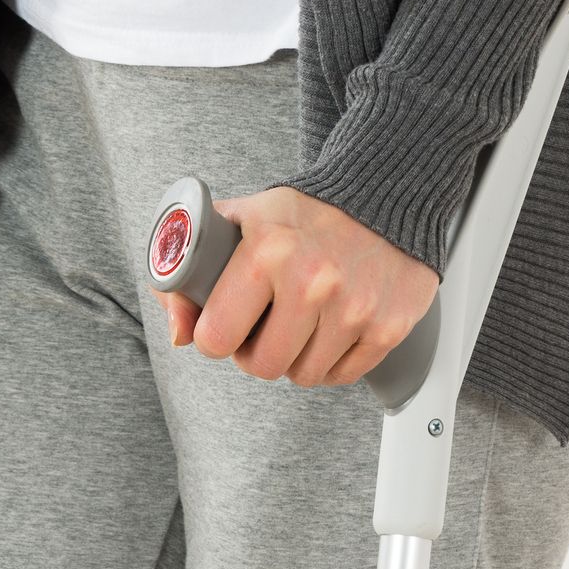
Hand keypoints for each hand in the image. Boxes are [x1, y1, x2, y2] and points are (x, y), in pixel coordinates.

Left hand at [159, 187, 437, 387]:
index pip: (216, 339)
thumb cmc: (304, 214)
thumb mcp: (239, 223)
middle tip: (267, 323)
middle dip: (258, 351)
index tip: (228, 322)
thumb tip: (181, 335)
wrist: (386, 191)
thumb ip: (192, 274)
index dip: (216, 335)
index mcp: (267, 251)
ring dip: (297, 357)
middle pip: (262, 367)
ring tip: (303, 320)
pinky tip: (333, 325)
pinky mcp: (388, 326)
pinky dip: (333, 360)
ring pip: (303, 377)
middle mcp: (313, 281)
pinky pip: (342, 376)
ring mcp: (354, 307)